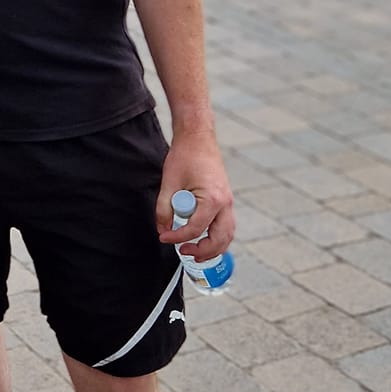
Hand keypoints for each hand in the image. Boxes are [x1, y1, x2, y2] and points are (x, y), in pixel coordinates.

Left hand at [155, 134, 235, 261]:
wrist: (198, 138)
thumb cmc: (185, 156)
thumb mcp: (169, 183)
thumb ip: (164, 209)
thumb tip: (162, 228)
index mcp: (212, 199)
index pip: (195, 228)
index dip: (177, 237)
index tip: (164, 237)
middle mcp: (225, 203)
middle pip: (220, 238)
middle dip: (203, 251)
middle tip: (184, 253)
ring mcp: (228, 202)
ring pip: (227, 234)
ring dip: (214, 247)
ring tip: (196, 253)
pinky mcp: (226, 200)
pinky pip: (226, 225)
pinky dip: (218, 237)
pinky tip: (204, 240)